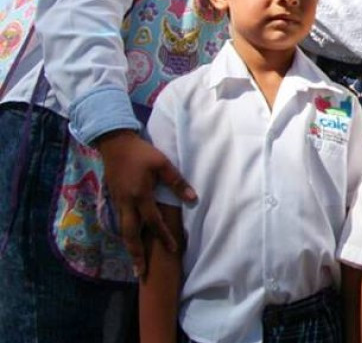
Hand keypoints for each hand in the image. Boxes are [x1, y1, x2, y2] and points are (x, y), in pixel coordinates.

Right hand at [94, 129, 195, 277]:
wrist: (114, 144)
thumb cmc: (141, 152)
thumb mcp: (162, 164)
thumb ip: (176, 182)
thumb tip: (192, 199)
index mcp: (140, 196)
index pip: (154, 221)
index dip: (164, 236)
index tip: (173, 250)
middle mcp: (126, 203)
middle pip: (131, 235)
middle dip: (136, 254)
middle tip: (141, 272)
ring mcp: (118, 202)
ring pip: (123, 230)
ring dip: (130, 247)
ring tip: (135, 262)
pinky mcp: (114, 199)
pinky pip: (120, 222)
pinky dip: (126, 235)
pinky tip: (130, 240)